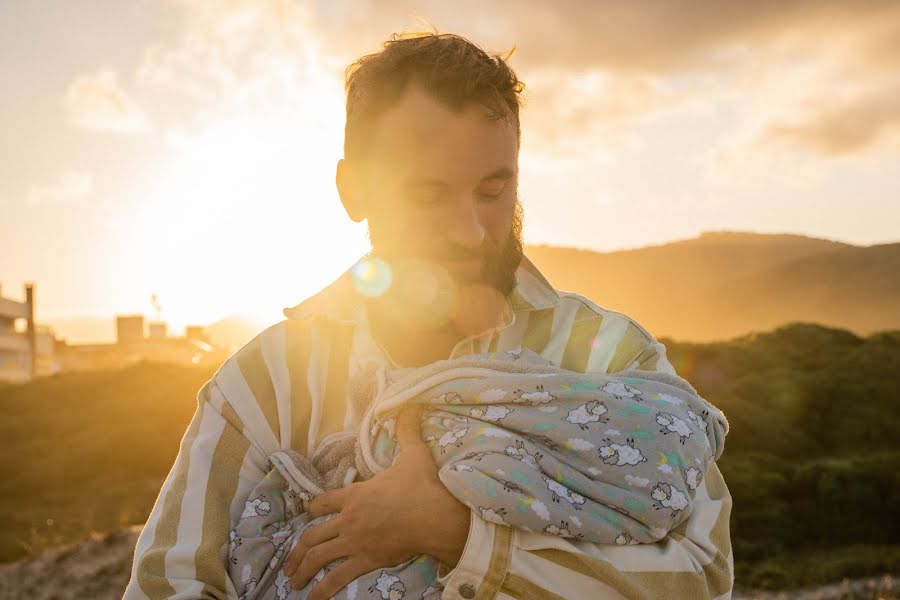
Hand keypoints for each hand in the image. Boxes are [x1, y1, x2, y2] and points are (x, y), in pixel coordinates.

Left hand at [283, 404, 470, 599]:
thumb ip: (407, 430)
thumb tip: (410, 406)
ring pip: (317, 555)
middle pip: (313, 533)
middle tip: (289, 562)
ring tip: (293, 580)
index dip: (313, 508)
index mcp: (355, 494)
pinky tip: (311, 599)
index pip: (323, 501)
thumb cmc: (422, 485)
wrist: (434, 515)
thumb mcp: (413, 453)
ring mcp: (354, 540)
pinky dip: (322, 590)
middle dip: (297, 549)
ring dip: (301, 568)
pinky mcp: (365, 559)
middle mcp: (348, 518)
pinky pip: (337, 578)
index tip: (307, 514)